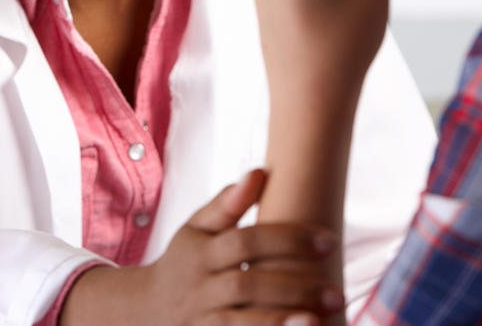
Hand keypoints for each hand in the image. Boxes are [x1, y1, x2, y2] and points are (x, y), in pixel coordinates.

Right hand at [61, 170, 342, 324]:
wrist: (144, 310)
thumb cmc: (186, 260)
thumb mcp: (196, 228)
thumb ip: (227, 204)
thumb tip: (259, 171)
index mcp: (202, 252)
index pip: (246, 241)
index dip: (287, 239)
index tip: (329, 240)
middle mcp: (200, 287)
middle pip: (248, 284)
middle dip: (294, 287)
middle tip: (337, 291)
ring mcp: (201, 319)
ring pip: (240, 322)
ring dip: (280, 322)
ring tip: (319, 320)